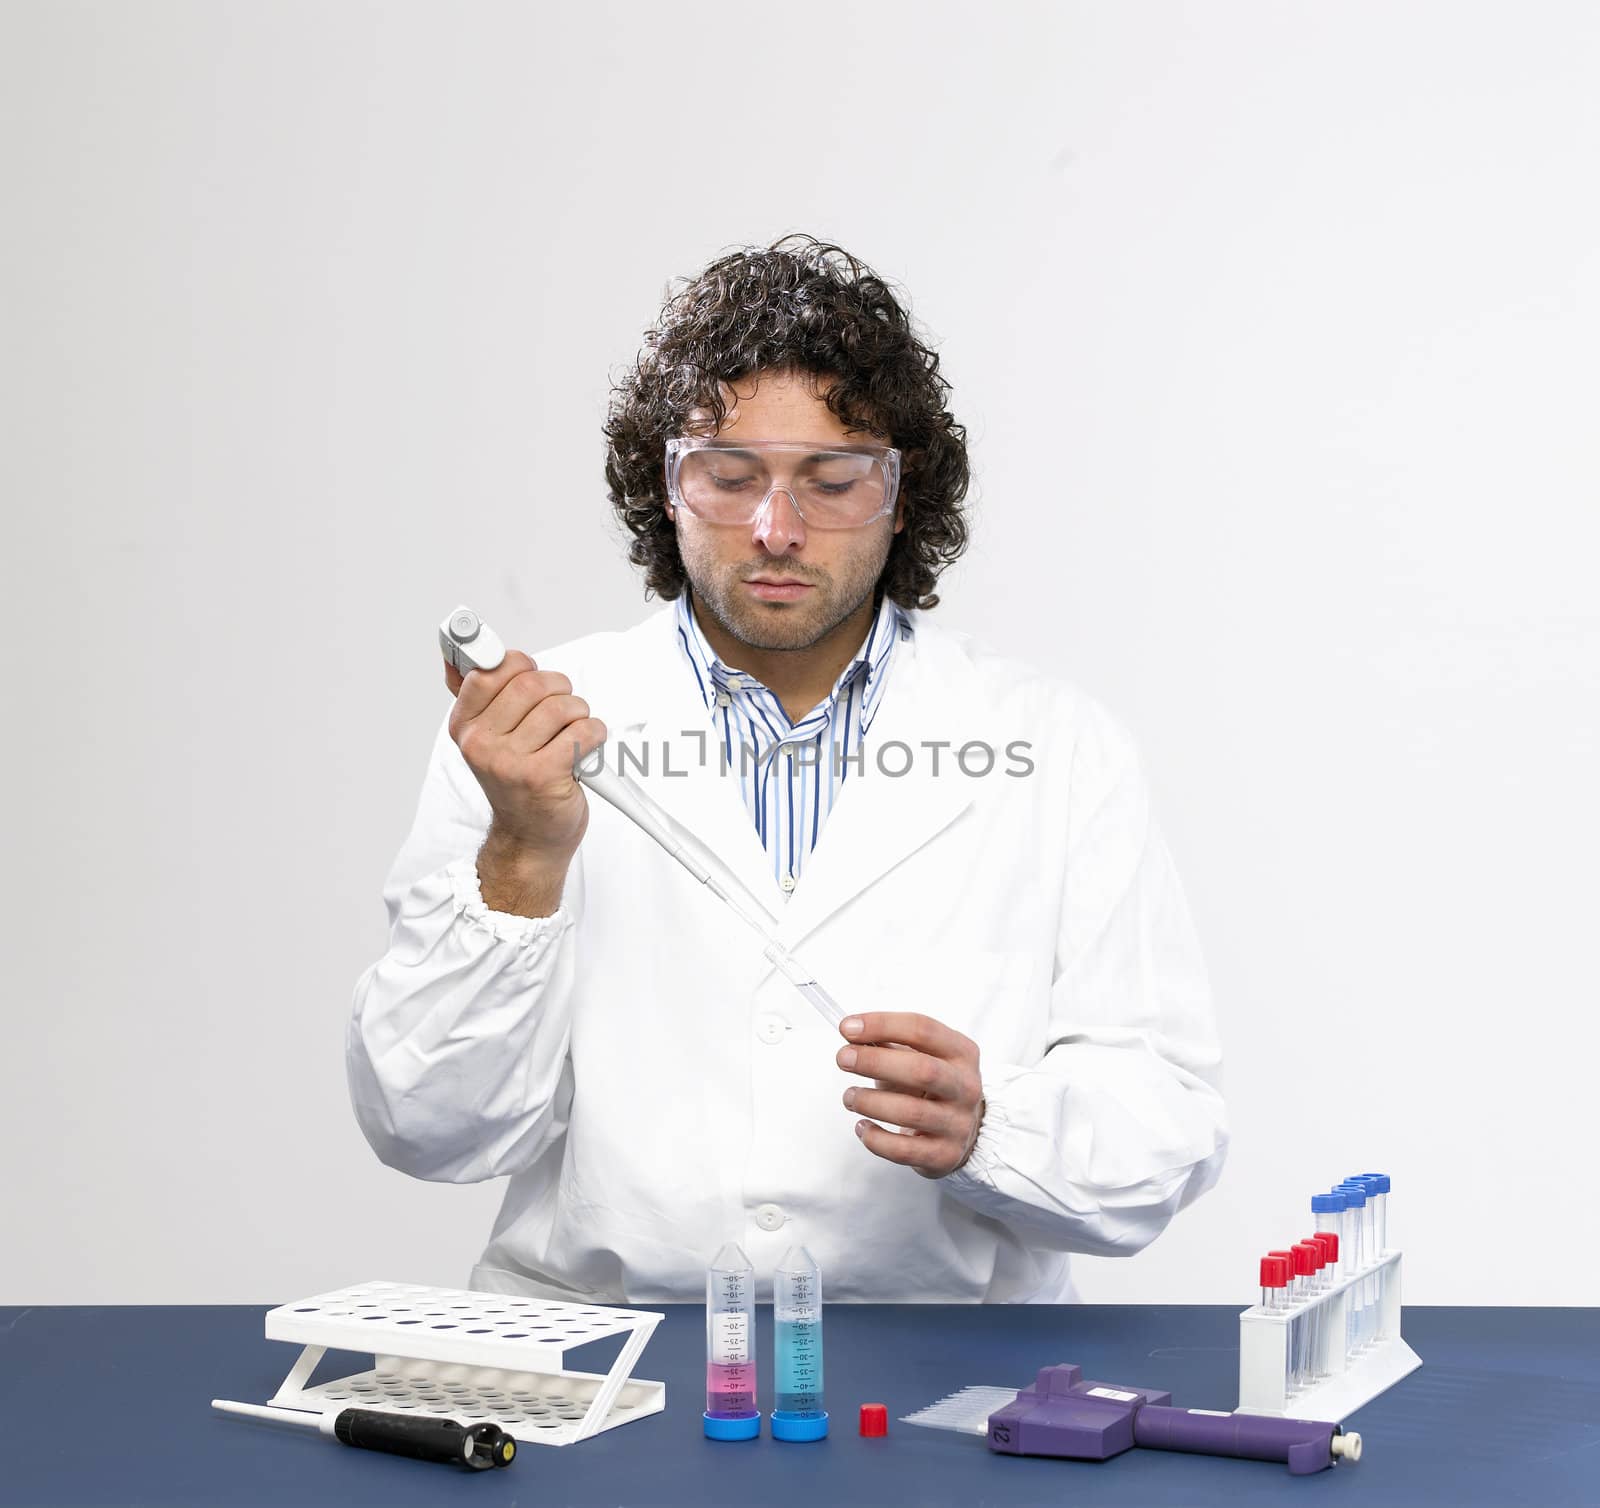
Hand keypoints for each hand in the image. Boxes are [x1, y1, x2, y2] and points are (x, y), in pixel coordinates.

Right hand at [444, 649, 606, 865]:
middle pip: (532, 683)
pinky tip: (585, 752)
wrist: (529, 838)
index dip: (521, 666)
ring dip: (579, 715)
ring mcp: (509, 762)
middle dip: (559, 690)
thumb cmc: (516, 782)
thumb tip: (455, 655)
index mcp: (465, 726)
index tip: (529, 676)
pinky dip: (595, 736)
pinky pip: (584, 732)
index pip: (490, 670)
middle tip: (561, 711)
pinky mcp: (542, 777)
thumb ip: (475, 694)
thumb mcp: (487, 737)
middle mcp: (480, 744)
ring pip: (562, 707)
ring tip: (571, 735)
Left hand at [836, 1013, 985, 1178]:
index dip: (882, 1025)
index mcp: (961, 1052)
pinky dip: (875, 1138)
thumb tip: (850, 1031)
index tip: (847, 1027)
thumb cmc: (930, 1085)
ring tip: (849, 1097)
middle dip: (875, 1062)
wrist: (963, 1130)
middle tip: (843, 1059)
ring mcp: (958, 1123)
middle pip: (921, 1070)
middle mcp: (965, 1086)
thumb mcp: (920, 1056)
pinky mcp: (944, 1155)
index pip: (923, 1029)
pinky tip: (862, 1127)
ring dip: (870, 1102)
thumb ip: (889, 1043)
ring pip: (910, 1112)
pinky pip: (903, 1150)